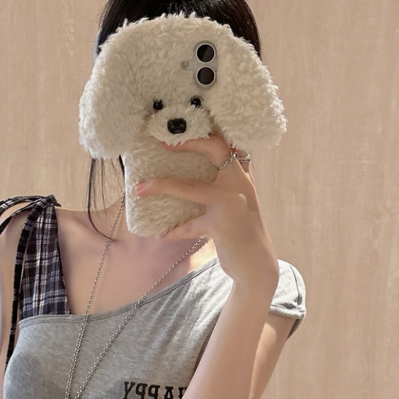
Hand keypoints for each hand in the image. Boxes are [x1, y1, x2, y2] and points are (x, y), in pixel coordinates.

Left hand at [137, 134, 278, 291]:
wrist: (257, 264)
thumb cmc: (243, 233)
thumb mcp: (239, 203)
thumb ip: (225, 186)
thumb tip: (192, 174)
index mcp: (242, 177)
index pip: (225, 144)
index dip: (201, 136)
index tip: (177, 134)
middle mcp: (239, 185)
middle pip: (214, 150)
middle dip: (187, 143)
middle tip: (162, 144)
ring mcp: (231, 204)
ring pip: (191, 188)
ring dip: (163, 186)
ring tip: (140, 189)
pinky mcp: (221, 226)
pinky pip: (190, 225)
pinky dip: (175, 230)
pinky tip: (163, 234)